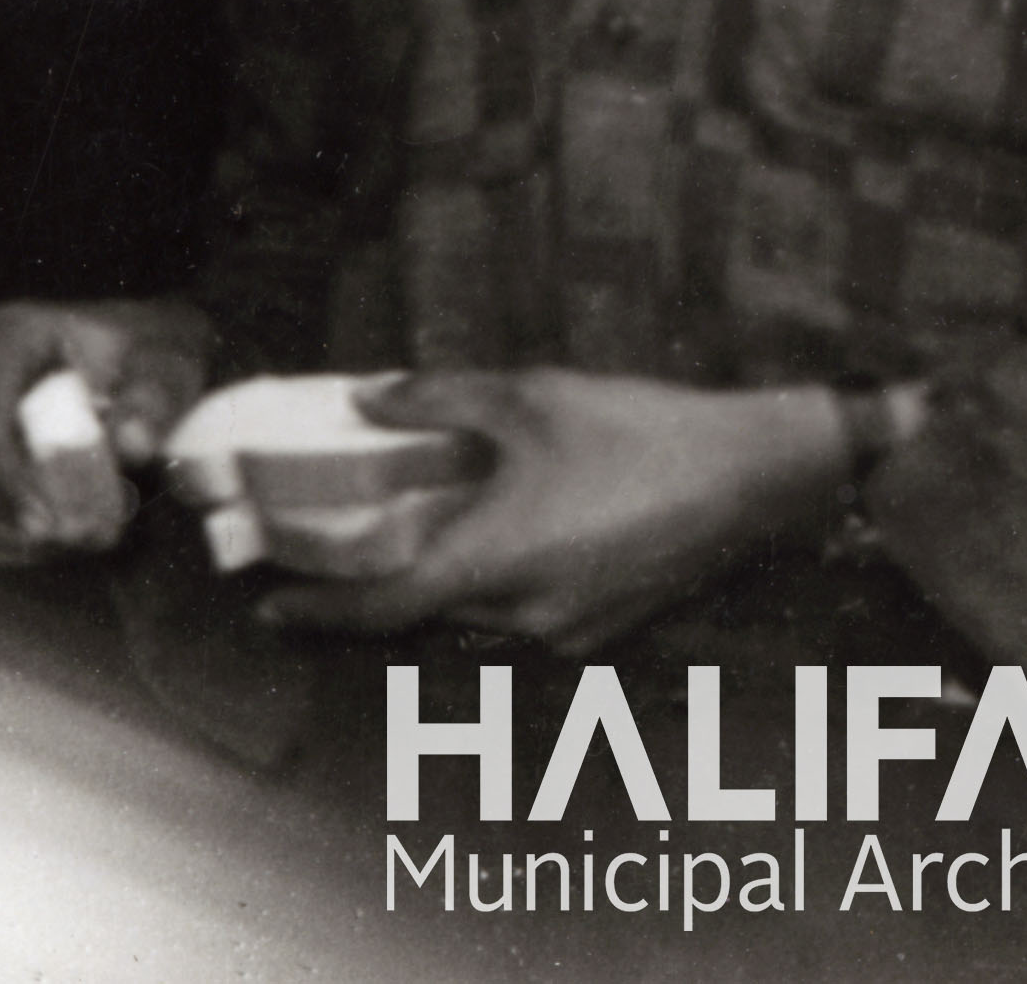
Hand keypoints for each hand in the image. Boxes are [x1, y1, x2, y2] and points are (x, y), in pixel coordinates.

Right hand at [0, 296, 213, 564]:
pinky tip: (56, 544)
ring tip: (84, 541)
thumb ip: (156, 399)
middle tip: (89, 540)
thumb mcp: (168, 366)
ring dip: (13, 537)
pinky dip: (4, 544)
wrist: (137, 366)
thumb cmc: (148, 360)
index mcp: (3, 339)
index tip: (49, 528)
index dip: (6, 482)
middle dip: (19, 517)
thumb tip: (133, 441)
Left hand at [251, 371, 846, 653]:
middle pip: (428, 607)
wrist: (757, 473)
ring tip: (425, 517)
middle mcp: (528, 613)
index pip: (384, 608)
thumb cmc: (637, 430)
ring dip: (445, 573)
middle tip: (339, 538)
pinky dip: (495, 576)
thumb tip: (365, 401)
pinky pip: (525, 609)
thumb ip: (433, 401)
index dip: (321, 613)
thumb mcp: (524, 398)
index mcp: (497, 563)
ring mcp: (573, 627)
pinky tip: (501, 524)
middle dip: (383, 578)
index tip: (269, 608)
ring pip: (478, 609)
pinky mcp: (607, 624)